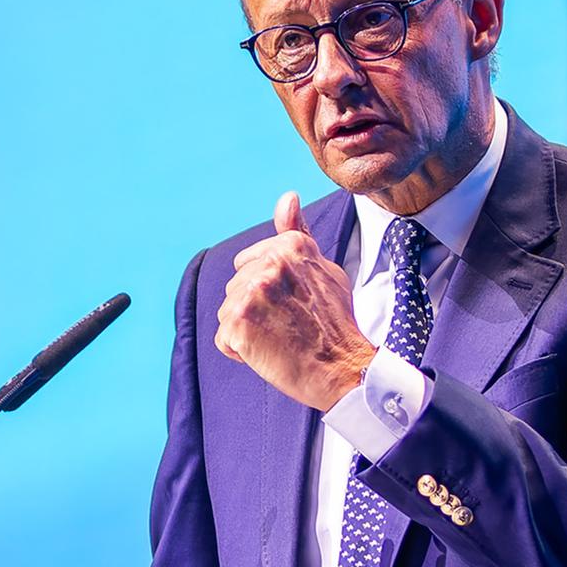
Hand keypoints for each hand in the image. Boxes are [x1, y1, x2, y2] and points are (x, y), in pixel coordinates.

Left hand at [217, 192, 376, 411]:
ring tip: (280, 339)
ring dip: (248, 330)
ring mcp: (251, 292)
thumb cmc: (335, 322)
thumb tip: (287, 197)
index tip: (294, 304)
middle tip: (289, 325)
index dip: (267, 290)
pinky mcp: (238, 323)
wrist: (342, 368)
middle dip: (255, 309)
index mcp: (290, 247)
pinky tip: (268, 353)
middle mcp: (269, 264)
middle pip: (235, 287)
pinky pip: (224, 338)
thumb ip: (297, 233)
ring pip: (227, 312)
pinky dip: (241, 351)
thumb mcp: (323, 267)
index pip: (247, 263)